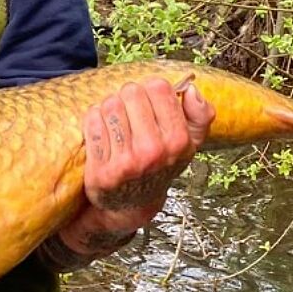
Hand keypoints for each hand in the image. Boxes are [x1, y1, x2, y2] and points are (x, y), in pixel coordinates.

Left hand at [38, 77, 213, 271]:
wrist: (133, 204)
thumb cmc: (159, 165)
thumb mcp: (188, 143)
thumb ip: (200, 115)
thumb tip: (192, 90)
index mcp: (178, 140)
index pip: (158, 87)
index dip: (150, 91)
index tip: (148, 105)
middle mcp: (154, 151)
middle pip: (131, 92)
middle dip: (127, 99)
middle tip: (129, 115)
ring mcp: (127, 162)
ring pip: (109, 105)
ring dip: (109, 110)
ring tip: (115, 125)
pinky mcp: (102, 171)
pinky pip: (92, 122)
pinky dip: (93, 122)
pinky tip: (102, 134)